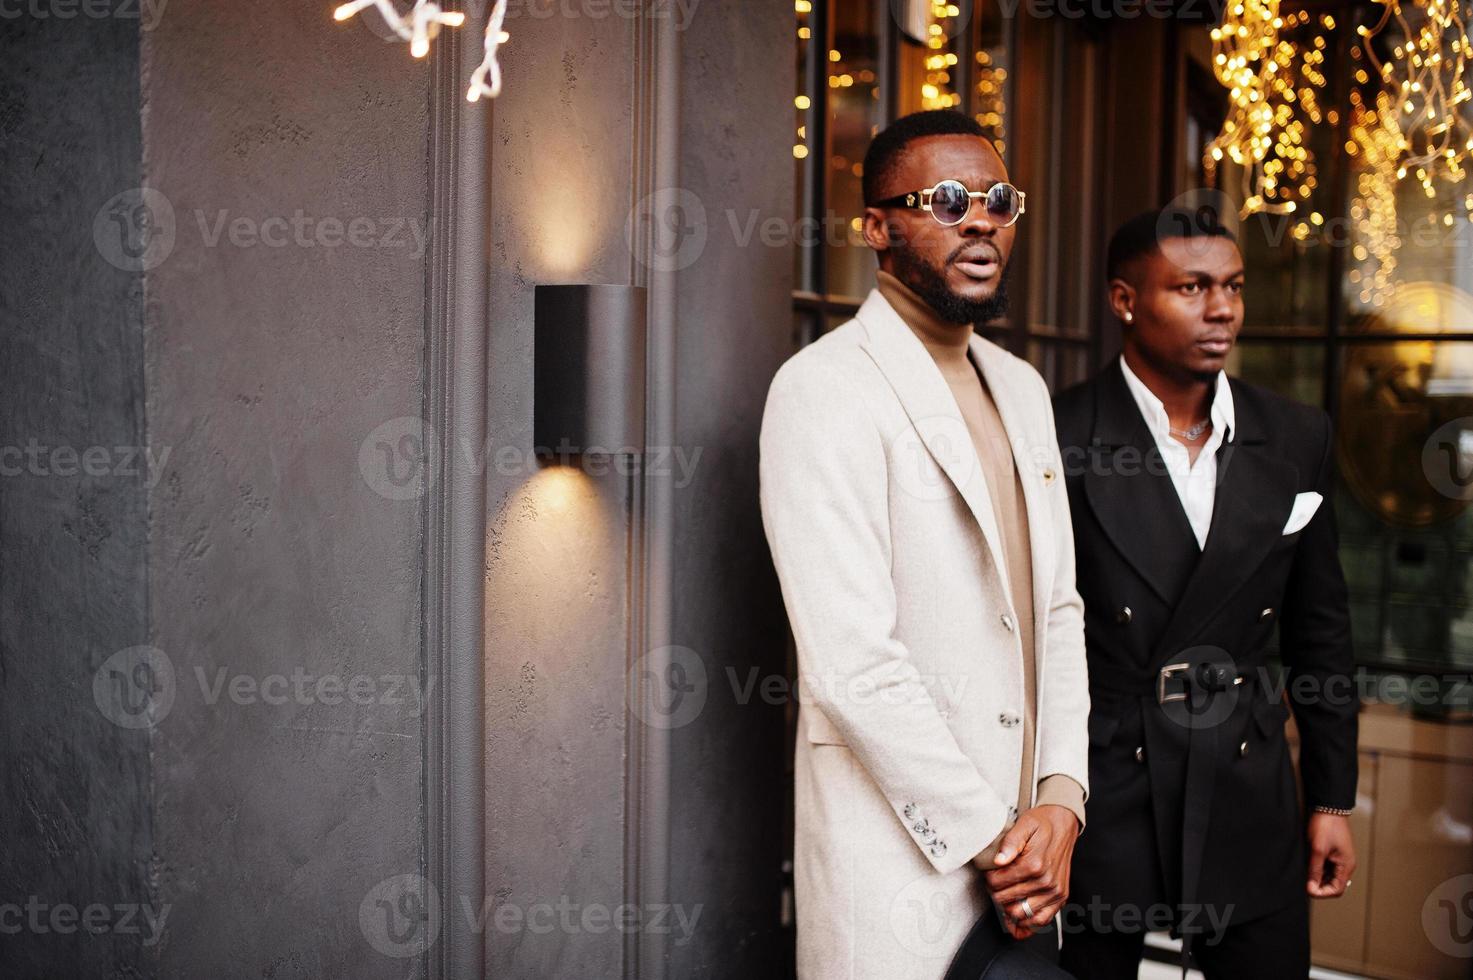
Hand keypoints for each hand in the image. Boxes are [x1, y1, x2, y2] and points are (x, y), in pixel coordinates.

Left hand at [983, 805, 1078, 938]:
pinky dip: (1028, 923)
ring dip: (1008, 907)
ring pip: (1021, 913)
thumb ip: (1009, 843)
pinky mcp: (1061, 897)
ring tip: (1005, 896)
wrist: (1063, 824)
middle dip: (996, 892)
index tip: (989, 872)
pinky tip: (1017, 918)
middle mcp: (1046, 882)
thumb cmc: (1042, 824)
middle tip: (995, 882)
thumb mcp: (1024, 825)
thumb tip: (998, 861)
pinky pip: (1042, 920)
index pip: (998, 883)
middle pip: (1006, 899)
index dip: (988, 878)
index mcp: (1034, 865)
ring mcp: (1055, 892)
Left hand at [1306, 812, 1355, 897]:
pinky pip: (1326, 868)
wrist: (1329, 807)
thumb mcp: (1318, 849)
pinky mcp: (1333, 853)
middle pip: (1333, 885)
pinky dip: (1317, 870)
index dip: (1322, 892)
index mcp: (1346, 866)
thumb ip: (1315, 869)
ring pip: (1328, 877)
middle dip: (1319, 886)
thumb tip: (1311, 887)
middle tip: (1304, 882)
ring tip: (1305, 873)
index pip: (1337, 889)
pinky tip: (1307, 865)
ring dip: (1317, 878)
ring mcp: (1339, 859)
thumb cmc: (1326, 825)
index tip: (1308, 889)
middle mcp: (1345, 865)